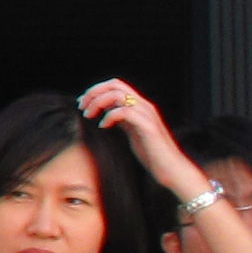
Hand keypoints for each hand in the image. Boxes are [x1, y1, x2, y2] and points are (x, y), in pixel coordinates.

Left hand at [79, 77, 196, 196]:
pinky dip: (109, 116)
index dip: (96, 89)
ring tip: (88, 115)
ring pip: (118, 95)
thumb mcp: (132, 131)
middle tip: (82, 106)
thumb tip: (105, 111)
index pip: (116, 85)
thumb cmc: (151, 153)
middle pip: (115, 84)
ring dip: (98, 102)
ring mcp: (147, 115)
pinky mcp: (148, 126)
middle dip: (94, 92)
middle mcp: (144, 106)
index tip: (82, 102)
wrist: (170, 168)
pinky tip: (103, 126)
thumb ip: (122, 119)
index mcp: (139, 105)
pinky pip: (125, 112)